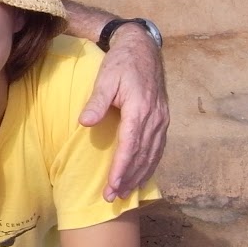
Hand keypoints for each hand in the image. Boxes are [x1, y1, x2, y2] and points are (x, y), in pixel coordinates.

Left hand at [80, 25, 168, 200]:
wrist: (143, 49)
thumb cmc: (121, 63)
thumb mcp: (105, 78)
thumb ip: (96, 101)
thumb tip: (84, 122)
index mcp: (140, 109)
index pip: (130, 146)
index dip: (120, 168)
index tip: (111, 186)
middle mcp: (155, 118)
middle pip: (142, 156)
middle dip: (128, 179)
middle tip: (112, 197)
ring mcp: (162, 120)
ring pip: (152, 155)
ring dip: (139, 176)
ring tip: (125, 193)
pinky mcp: (162, 120)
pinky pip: (158, 149)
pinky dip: (150, 166)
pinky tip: (140, 177)